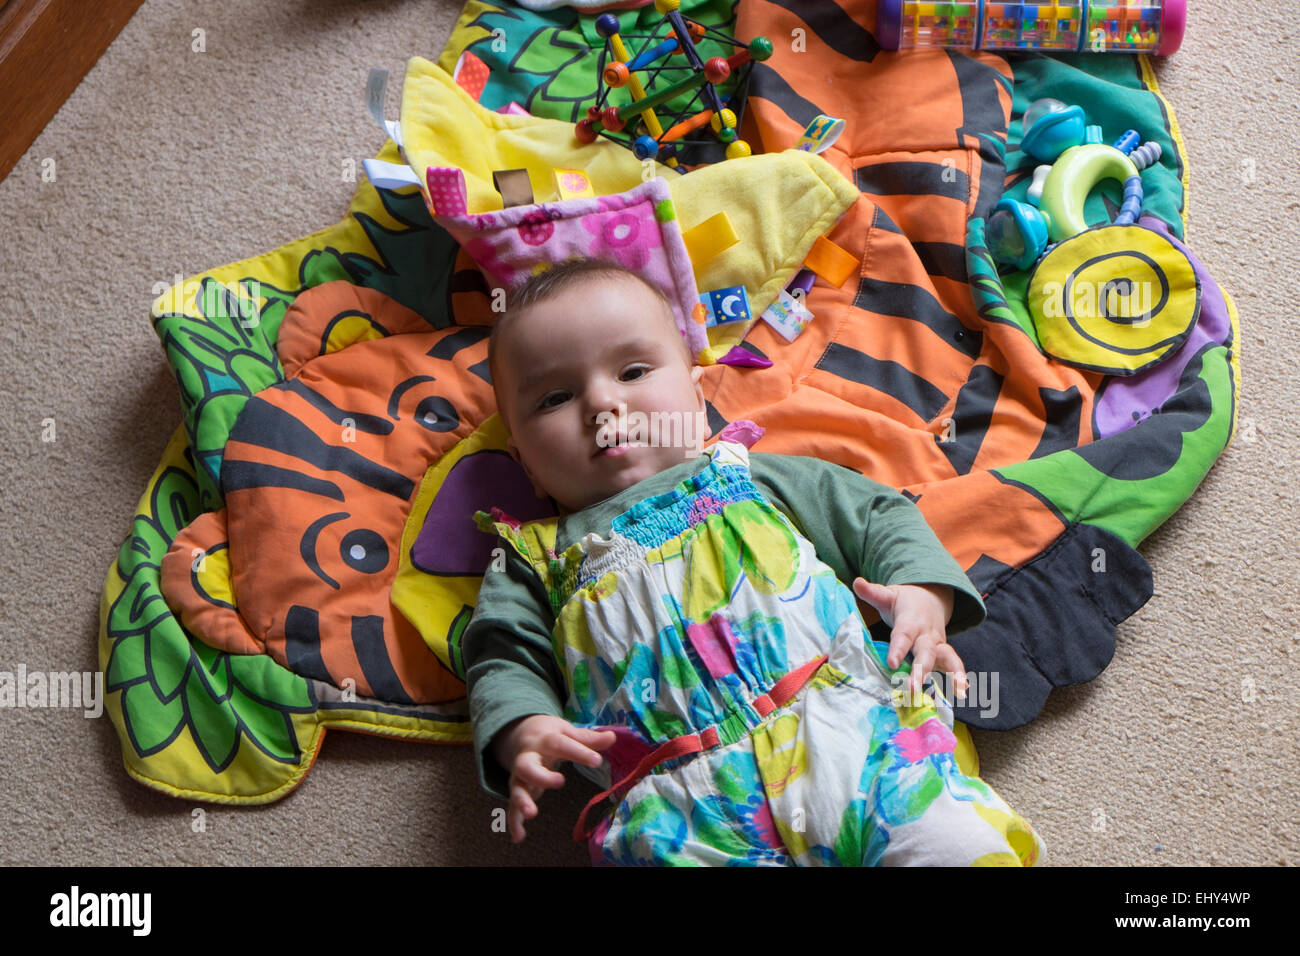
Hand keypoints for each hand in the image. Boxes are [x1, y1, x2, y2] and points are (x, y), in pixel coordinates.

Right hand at [491, 714, 615, 843]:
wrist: (520, 733)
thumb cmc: (550, 734)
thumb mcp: (567, 731)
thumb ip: (588, 738)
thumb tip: (612, 737)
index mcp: (544, 739)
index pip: (560, 744)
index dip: (578, 752)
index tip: (597, 761)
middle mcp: (528, 757)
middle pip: (527, 766)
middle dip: (541, 776)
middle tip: (560, 782)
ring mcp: (520, 775)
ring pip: (517, 788)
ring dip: (522, 801)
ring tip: (531, 814)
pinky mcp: (517, 790)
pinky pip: (512, 807)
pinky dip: (514, 822)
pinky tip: (519, 837)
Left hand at [852, 578, 967, 701]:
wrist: (929, 599)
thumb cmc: (904, 602)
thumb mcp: (888, 595)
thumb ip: (873, 593)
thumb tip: (857, 582)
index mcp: (911, 621)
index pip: (904, 635)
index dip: (898, 649)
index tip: (892, 663)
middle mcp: (927, 634)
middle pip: (926, 652)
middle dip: (921, 670)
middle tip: (913, 688)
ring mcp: (938, 644)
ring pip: (947, 658)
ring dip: (953, 674)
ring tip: (959, 691)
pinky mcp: (944, 654)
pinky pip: (954, 664)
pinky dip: (959, 677)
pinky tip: (962, 691)